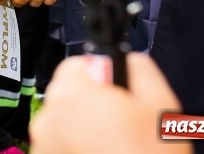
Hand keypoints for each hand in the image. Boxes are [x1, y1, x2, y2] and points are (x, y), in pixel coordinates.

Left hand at [30, 53, 190, 153]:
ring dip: (83, 127)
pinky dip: (76, 148)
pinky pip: (60, 146)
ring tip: (114, 145)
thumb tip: (127, 59)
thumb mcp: (160, 103)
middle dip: (91, 102)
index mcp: (70, 94)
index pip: (75, 65)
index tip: (115, 91)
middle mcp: (48, 118)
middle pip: (68, 94)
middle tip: (121, 122)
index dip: (100, 75)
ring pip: (64, 122)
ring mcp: (44, 146)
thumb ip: (139, 68)